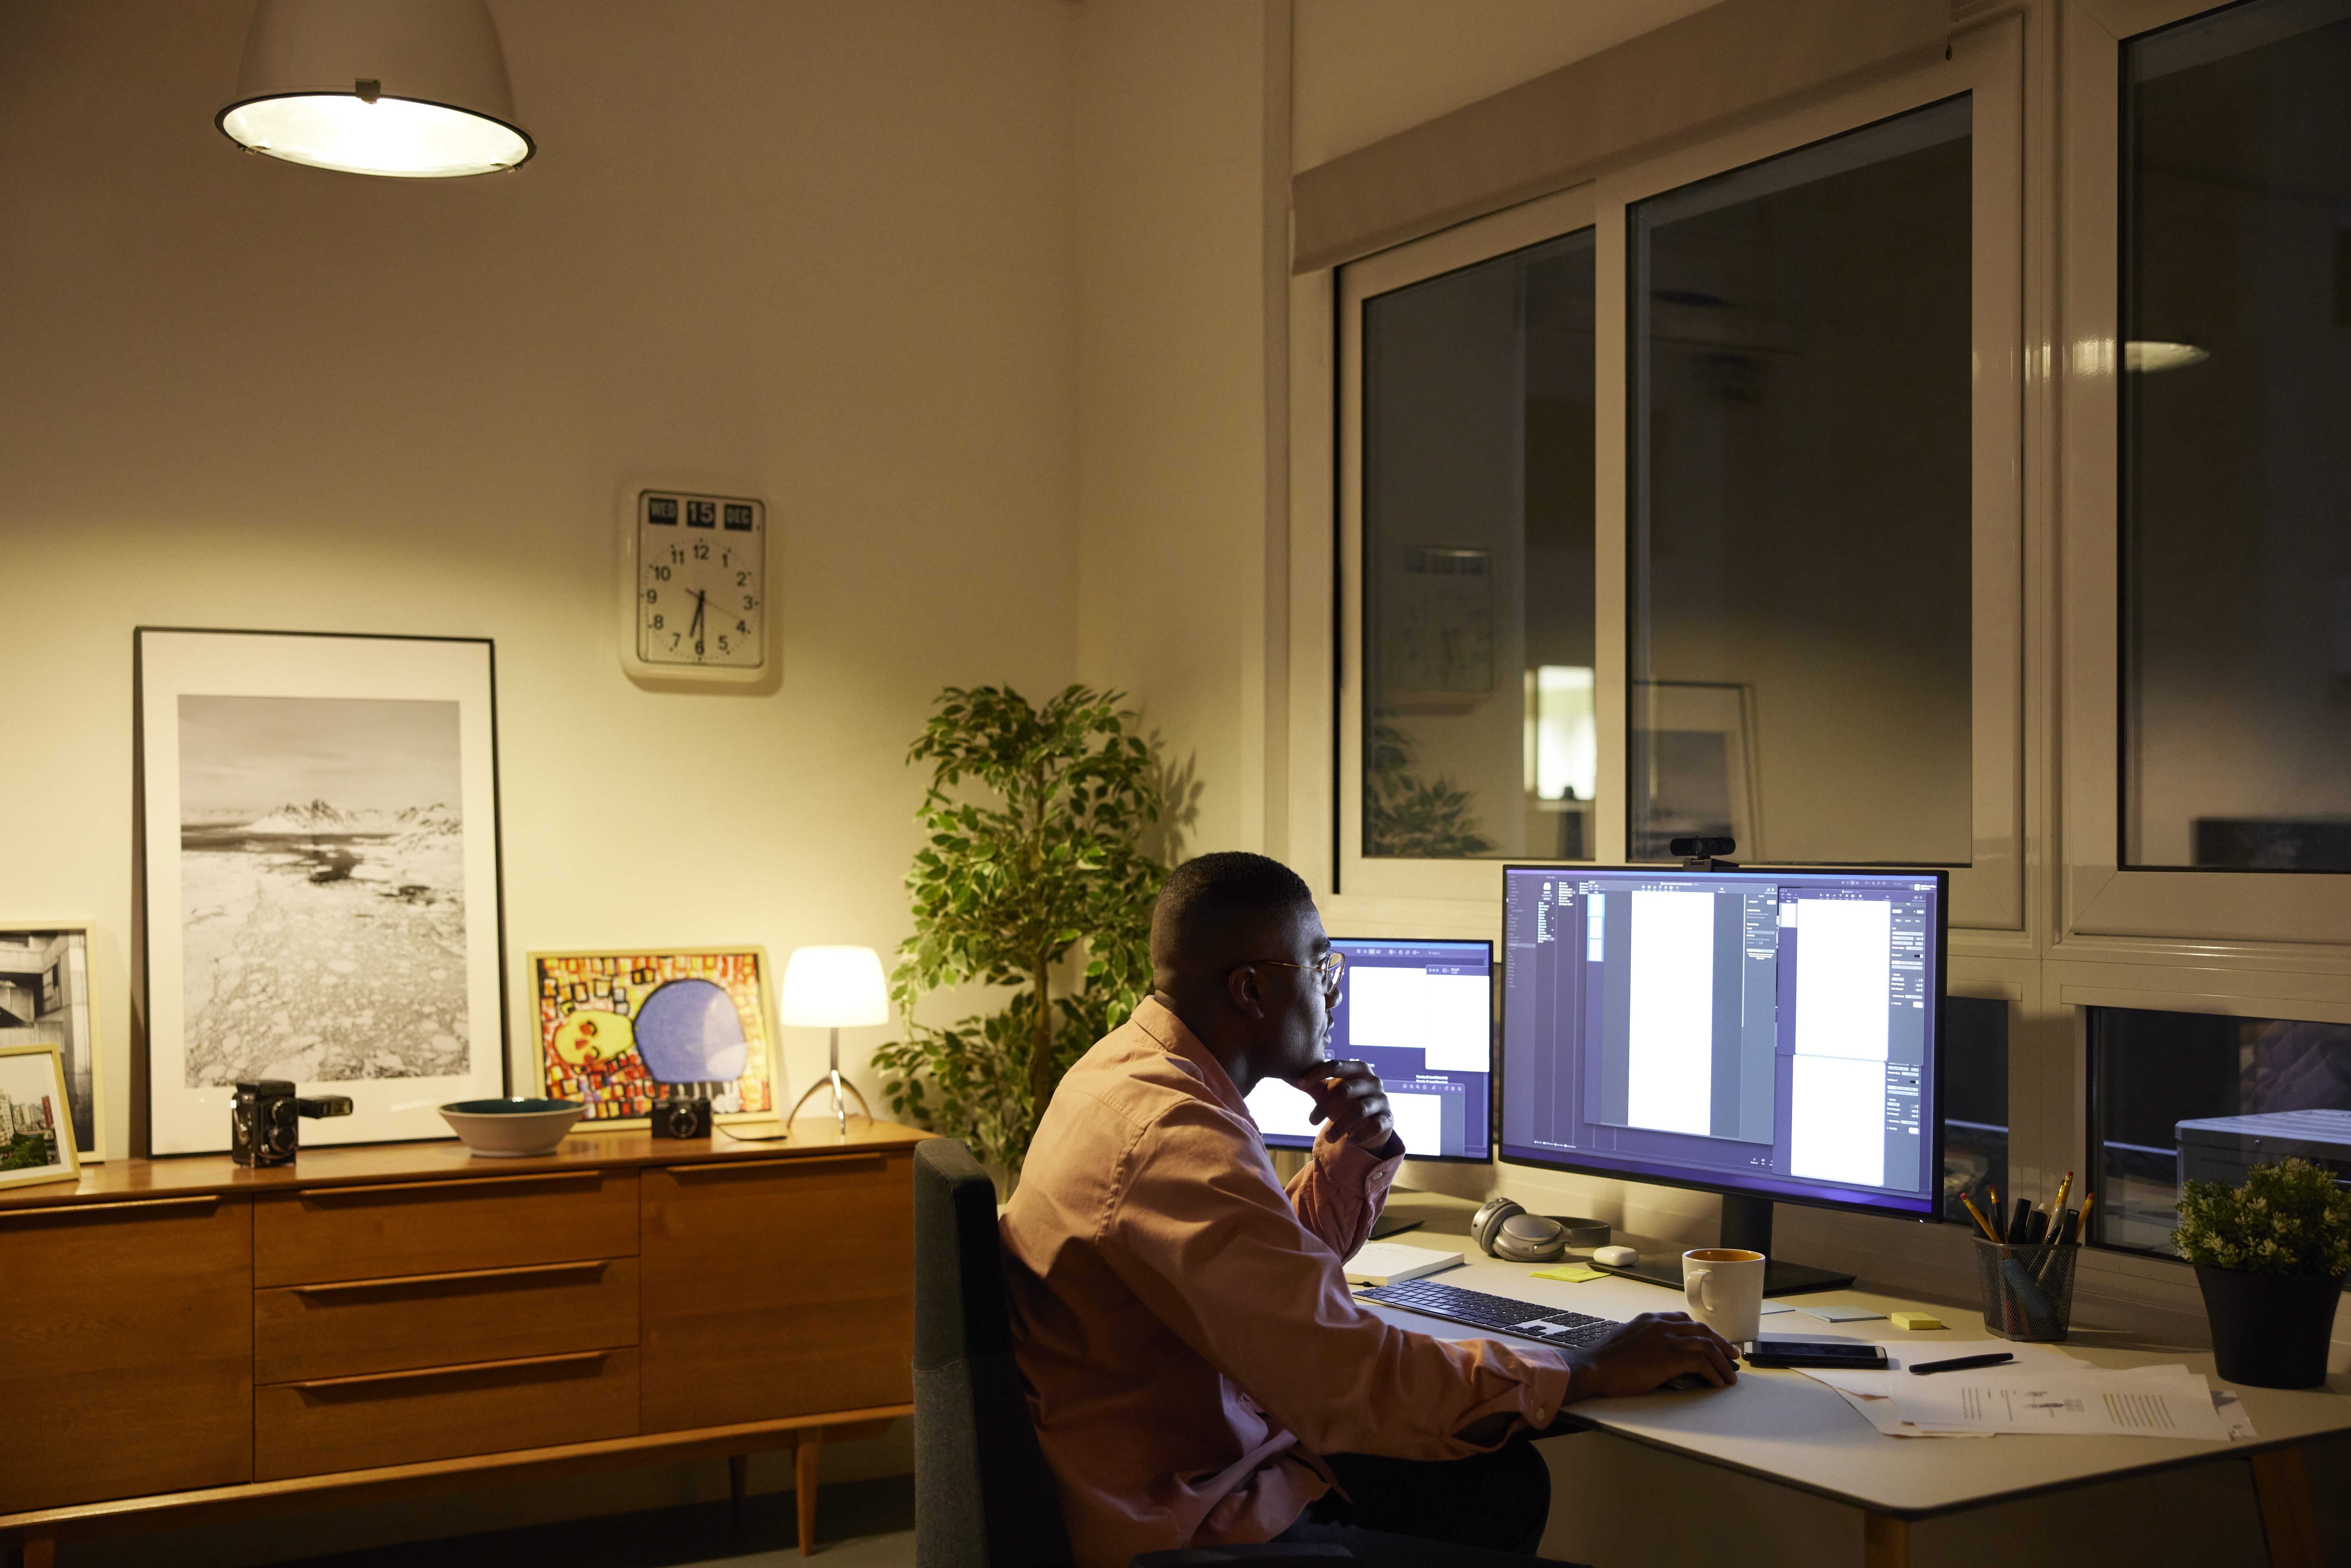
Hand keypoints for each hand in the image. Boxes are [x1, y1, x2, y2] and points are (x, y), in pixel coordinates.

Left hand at [1295, 1059, 1395, 1151]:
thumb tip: (1297, 1081)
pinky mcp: (1388, 1118)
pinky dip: (1360, 1136)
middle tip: (1311, 1121)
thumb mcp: (1335, 1091)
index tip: (1298, 1084)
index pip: (1336, 1066)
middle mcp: (1373, 1081)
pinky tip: (1349, 1142)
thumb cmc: (1349, 1102)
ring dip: (1339, 1126)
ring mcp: (1382, 1099)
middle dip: (1324, 1107)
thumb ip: (1319, 1086)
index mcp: (1359, 1069)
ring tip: (1327, 1138)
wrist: (1376, 1121)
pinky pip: (1374, 1127)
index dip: (1316, 1073)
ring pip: (1358, 1111)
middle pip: (1344, 1091)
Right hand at [1558, 1312, 1739, 1397]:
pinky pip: (1701, 1363)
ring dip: (1722, 1361)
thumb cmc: (1605, 1359)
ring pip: (1706, 1345)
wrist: (1594, 1367)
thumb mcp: (1627, 1339)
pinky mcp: (1669, 1358)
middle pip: (1702, 1330)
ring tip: (1731, 1374)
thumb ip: (1645, 1339)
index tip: (1713, 1342)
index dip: (1703, 1332)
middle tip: (1733, 1355)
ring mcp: (1666, 1340)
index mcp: (1650, 1319)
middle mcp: (1661, 1325)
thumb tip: (1656, 1352)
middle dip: (1721, 1343)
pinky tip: (1717, 1382)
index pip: (1684, 1320)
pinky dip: (1713, 1372)